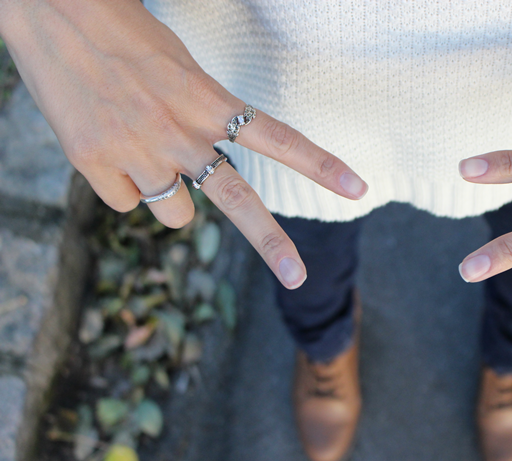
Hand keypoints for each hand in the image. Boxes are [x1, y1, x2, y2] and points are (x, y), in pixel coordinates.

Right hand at [0, 0, 367, 288]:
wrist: (48, 9)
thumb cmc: (120, 30)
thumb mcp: (179, 66)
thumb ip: (201, 118)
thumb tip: (197, 169)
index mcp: (207, 100)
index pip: (278, 138)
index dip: (321, 165)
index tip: (358, 188)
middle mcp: (178, 132)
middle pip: (237, 200)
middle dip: (271, 244)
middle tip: (298, 278)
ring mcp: (137, 152)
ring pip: (174, 213)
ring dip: (169, 194)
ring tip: (141, 146)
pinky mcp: (94, 165)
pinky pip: (125, 201)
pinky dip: (121, 184)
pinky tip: (106, 145)